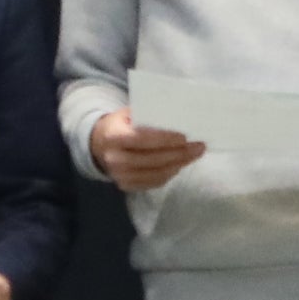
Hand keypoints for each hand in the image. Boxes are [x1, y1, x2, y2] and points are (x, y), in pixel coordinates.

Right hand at [91, 111, 206, 191]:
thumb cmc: (119, 125)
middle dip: (179, 153)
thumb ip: (147, 115)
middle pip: (153, 159)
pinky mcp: (126, 186)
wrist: (99, 145)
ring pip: (156, 173)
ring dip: (179, 164)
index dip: (165, 139)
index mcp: (113, 137)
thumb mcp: (127, 113)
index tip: (184, 137)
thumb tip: (177, 117)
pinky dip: (170, 173)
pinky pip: (154, 182)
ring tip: (194, 155)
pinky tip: (180, 164)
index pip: (142, 139)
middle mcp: (114, 159)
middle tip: (199, 146)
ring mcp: (120, 176)